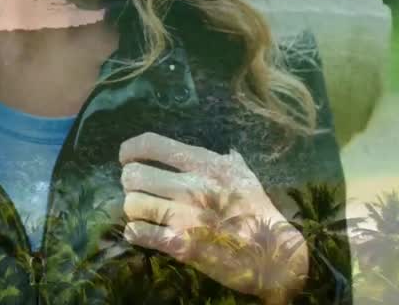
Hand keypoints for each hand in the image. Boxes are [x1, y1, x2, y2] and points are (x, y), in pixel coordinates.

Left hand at [119, 132, 308, 303]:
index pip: (152, 145)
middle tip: (137, 188)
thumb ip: (229, 160)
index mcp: (204, 164)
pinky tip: (142, 232)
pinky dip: (135, 232)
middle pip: (134, 174)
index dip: (130, 149)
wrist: (272, 253)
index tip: (126, 156)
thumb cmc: (258, 210)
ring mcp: (183, 216)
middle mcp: (191, 186)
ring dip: (134, 208)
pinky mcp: (179, 244)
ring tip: (143, 211)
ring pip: (131, 203)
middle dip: (131, 182)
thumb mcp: (245, 176)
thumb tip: (226, 150)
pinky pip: (138, 233)